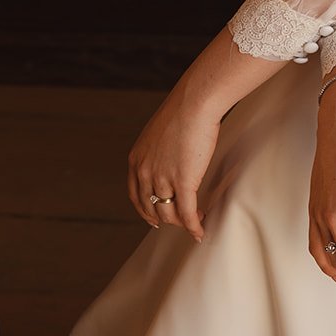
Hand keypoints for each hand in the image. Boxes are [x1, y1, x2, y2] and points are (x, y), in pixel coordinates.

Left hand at [127, 87, 220, 240]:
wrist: (194, 104)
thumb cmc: (183, 112)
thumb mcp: (159, 133)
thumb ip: (159, 150)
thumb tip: (171, 157)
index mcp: (136, 160)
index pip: (136, 195)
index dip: (146, 210)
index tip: (155, 217)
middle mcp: (144, 172)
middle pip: (151, 208)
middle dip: (165, 218)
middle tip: (178, 221)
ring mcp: (162, 179)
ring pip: (169, 213)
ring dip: (182, 222)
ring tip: (195, 222)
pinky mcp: (183, 182)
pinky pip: (187, 213)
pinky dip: (193, 226)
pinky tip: (200, 231)